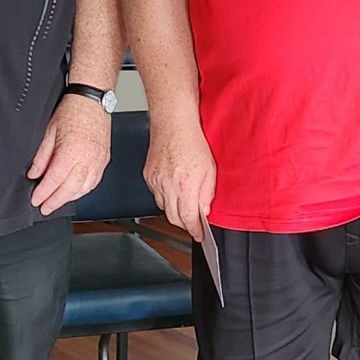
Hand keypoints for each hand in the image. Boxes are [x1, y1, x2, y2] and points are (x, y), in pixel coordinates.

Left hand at [28, 96, 110, 213]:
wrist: (92, 99)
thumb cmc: (73, 110)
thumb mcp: (49, 131)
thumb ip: (42, 156)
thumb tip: (35, 174)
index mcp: (71, 151)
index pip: (55, 179)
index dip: (44, 193)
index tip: (36, 200)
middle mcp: (87, 159)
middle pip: (70, 189)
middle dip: (55, 201)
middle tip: (45, 208)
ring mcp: (98, 160)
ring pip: (84, 189)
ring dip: (69, 198)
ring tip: (57, 202)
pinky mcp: (104, 160)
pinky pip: (94, 182)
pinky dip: (83, 190)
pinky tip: (75, 192)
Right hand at [143, 121, 215, 239]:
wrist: (173, 124)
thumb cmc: (193, 142)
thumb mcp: (211, 170)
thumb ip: (207, 193)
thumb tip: (204, 210)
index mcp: (185, 186)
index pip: (188, 219)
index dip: (195, 230)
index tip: (199, 235)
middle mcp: (168, 187)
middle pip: (173, 218)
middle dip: (184, 223)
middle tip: (193, 222)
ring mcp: (155, 182)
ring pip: (163, 207)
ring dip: (174, 210)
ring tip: (184, 204)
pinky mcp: (148, 175)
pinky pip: (156, 194)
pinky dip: (165, 197)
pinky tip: (173, 190)